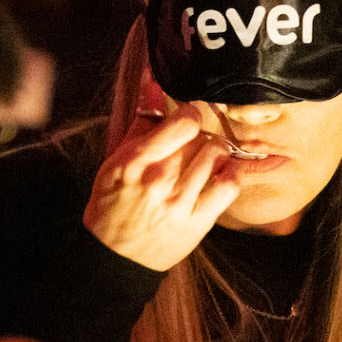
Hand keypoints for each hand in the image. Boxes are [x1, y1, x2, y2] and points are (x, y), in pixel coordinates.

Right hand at [81, 85, 240, 270]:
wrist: (116, 257)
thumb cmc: (113, 206)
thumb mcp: (116, 162)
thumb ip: (140, 124)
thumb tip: (153, 84)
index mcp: (134, 162)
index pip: (182, 122)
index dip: (189, 114)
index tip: (186, 120)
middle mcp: (159, 180)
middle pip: (200, 137)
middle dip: (197, 137)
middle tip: (189, 145)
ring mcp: (180, 202)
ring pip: (217, 155)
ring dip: (212, 154)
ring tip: (200, 162)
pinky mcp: (199, 221)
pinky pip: (229, 185)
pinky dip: (228, 175)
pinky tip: (215, 177)